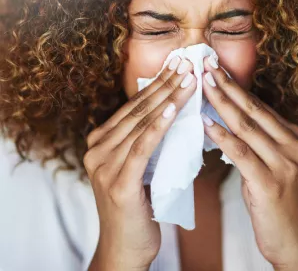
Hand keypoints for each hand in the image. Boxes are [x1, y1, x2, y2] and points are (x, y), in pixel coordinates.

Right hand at [84, 56, 196, 270]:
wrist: (125, 247)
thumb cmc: (137, 203)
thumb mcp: (139, 164)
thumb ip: (145, 138)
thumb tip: (171, 108)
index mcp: (101, 141)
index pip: (135, 106)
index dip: (157, 83)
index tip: (178, 65)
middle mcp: (97, 149)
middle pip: (138, 110)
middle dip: (165, 84)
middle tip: (186, 63)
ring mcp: (104, 165)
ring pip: (142, 123)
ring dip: (168, 99)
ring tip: (188, 79)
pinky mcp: (118, 183)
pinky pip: (142, 148)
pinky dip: (159, 126)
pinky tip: (174, 109)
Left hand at [201, 56, 297, 270]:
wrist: (294, 242)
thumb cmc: (277, 201)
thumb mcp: (272, 164)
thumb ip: (257, 141)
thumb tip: (228, 118)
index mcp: (294, 138)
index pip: (261, 106)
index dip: (237, 87)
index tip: (218, 69)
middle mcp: (293, 146)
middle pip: (254, 109)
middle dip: (228, 85)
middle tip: (207, 65)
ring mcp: (285, 164)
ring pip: (247, 126)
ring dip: (222, 102)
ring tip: (203, 83)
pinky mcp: (270, 183)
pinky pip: (241, 152)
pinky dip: (221, 135)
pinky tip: (205, 121)